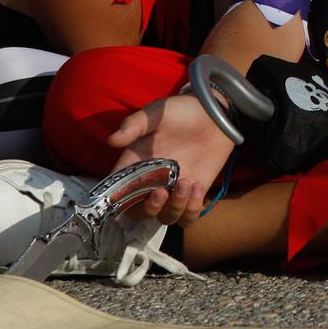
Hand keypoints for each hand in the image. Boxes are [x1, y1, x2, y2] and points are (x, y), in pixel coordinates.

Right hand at [106, 94, 236, 226]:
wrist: (215, 113)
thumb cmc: (181, 111)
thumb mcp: (156, 113)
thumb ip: (134, 125)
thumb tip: (112, 140)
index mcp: (135, 165)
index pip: (117, 192)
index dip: (117, 201)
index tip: (123, 200)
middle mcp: (151, 182)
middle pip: (139, 213)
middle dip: (148, 210)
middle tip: (161, 193)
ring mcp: (173, 190)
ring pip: (165, 217)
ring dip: (174, 208)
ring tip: (187, 183)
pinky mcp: (194, 193)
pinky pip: (188, 217)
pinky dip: (191, 210)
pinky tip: (198, 188)